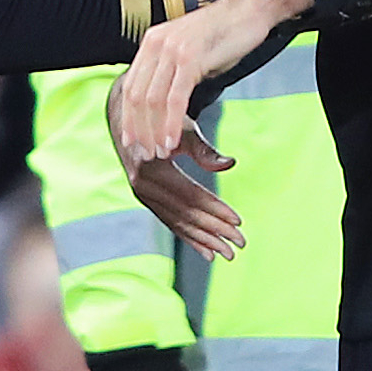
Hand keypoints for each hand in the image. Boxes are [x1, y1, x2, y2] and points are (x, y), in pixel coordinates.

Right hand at [109, 81, 245, 257]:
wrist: (131, 117)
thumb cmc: (163, 120)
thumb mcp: (183, 129)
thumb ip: (204, 150)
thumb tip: (230, 164)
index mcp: (151, 168)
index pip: (190, 196)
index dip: (215, 210)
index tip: (238, 222)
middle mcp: (143, 186)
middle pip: (185, 215)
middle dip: (215, 231)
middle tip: (240, 243)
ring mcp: (142, 195)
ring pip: (178, 223)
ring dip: (204, 240)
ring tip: (228, 254)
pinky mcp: (145, 199)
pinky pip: (170, 223)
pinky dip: (189, 238)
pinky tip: (207, 252)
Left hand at [112, 0, 310, 168]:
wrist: (252, 9)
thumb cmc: (226, 33)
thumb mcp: (190, 51)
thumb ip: (173, 72)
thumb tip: (166, 103)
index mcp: (152, 42)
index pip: (130, 86)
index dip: (129, 117)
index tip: (134, 141)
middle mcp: (156, 44)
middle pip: (137, 96)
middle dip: (140, 130)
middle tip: (147, 154)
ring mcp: (172, 50)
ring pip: (153, 100)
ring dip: (154, 131)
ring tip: (161, 153)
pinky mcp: (190, 58)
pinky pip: (175, 98)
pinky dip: (171, 123)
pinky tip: (173, 141)